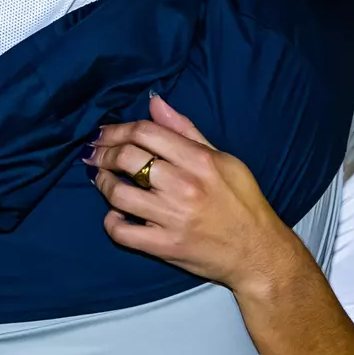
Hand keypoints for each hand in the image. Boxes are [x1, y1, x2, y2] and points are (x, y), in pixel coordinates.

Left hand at [86, 94, 291, 293]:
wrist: (257, 252)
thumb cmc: (243, 203)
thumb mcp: (224, 159)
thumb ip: (186, 131)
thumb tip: (154, 102)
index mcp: (199, 161)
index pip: (145, 133)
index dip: (117, 130)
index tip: (105, 133)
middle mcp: (183, 186)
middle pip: (127, 158)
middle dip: (104, 153)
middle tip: (96, 154)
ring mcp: (172, 218)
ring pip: (118, 194)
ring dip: (103, 183)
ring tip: (102, 179)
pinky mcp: (164, 246)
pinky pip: (122, 232)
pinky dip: (111, 222)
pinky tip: (115, 215)